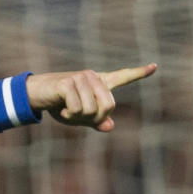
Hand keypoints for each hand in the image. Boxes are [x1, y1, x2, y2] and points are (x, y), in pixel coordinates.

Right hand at [25, 63, 156, 131]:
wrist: (37, 95)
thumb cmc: (60, 105)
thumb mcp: (80, 117)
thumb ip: (96, 121)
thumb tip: (110, 126)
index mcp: (99, 83)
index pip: (122, 77)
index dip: (139, 73)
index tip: (155, 66)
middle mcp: (93, 77)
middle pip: (109, 106)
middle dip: (95, 117)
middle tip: (79, 116)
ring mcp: (81, 78)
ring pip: (92, 110)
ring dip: (78, 117)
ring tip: (67, 110)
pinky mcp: (69, 82)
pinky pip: (78, 108)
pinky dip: (69, 114)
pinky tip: (61, 107)